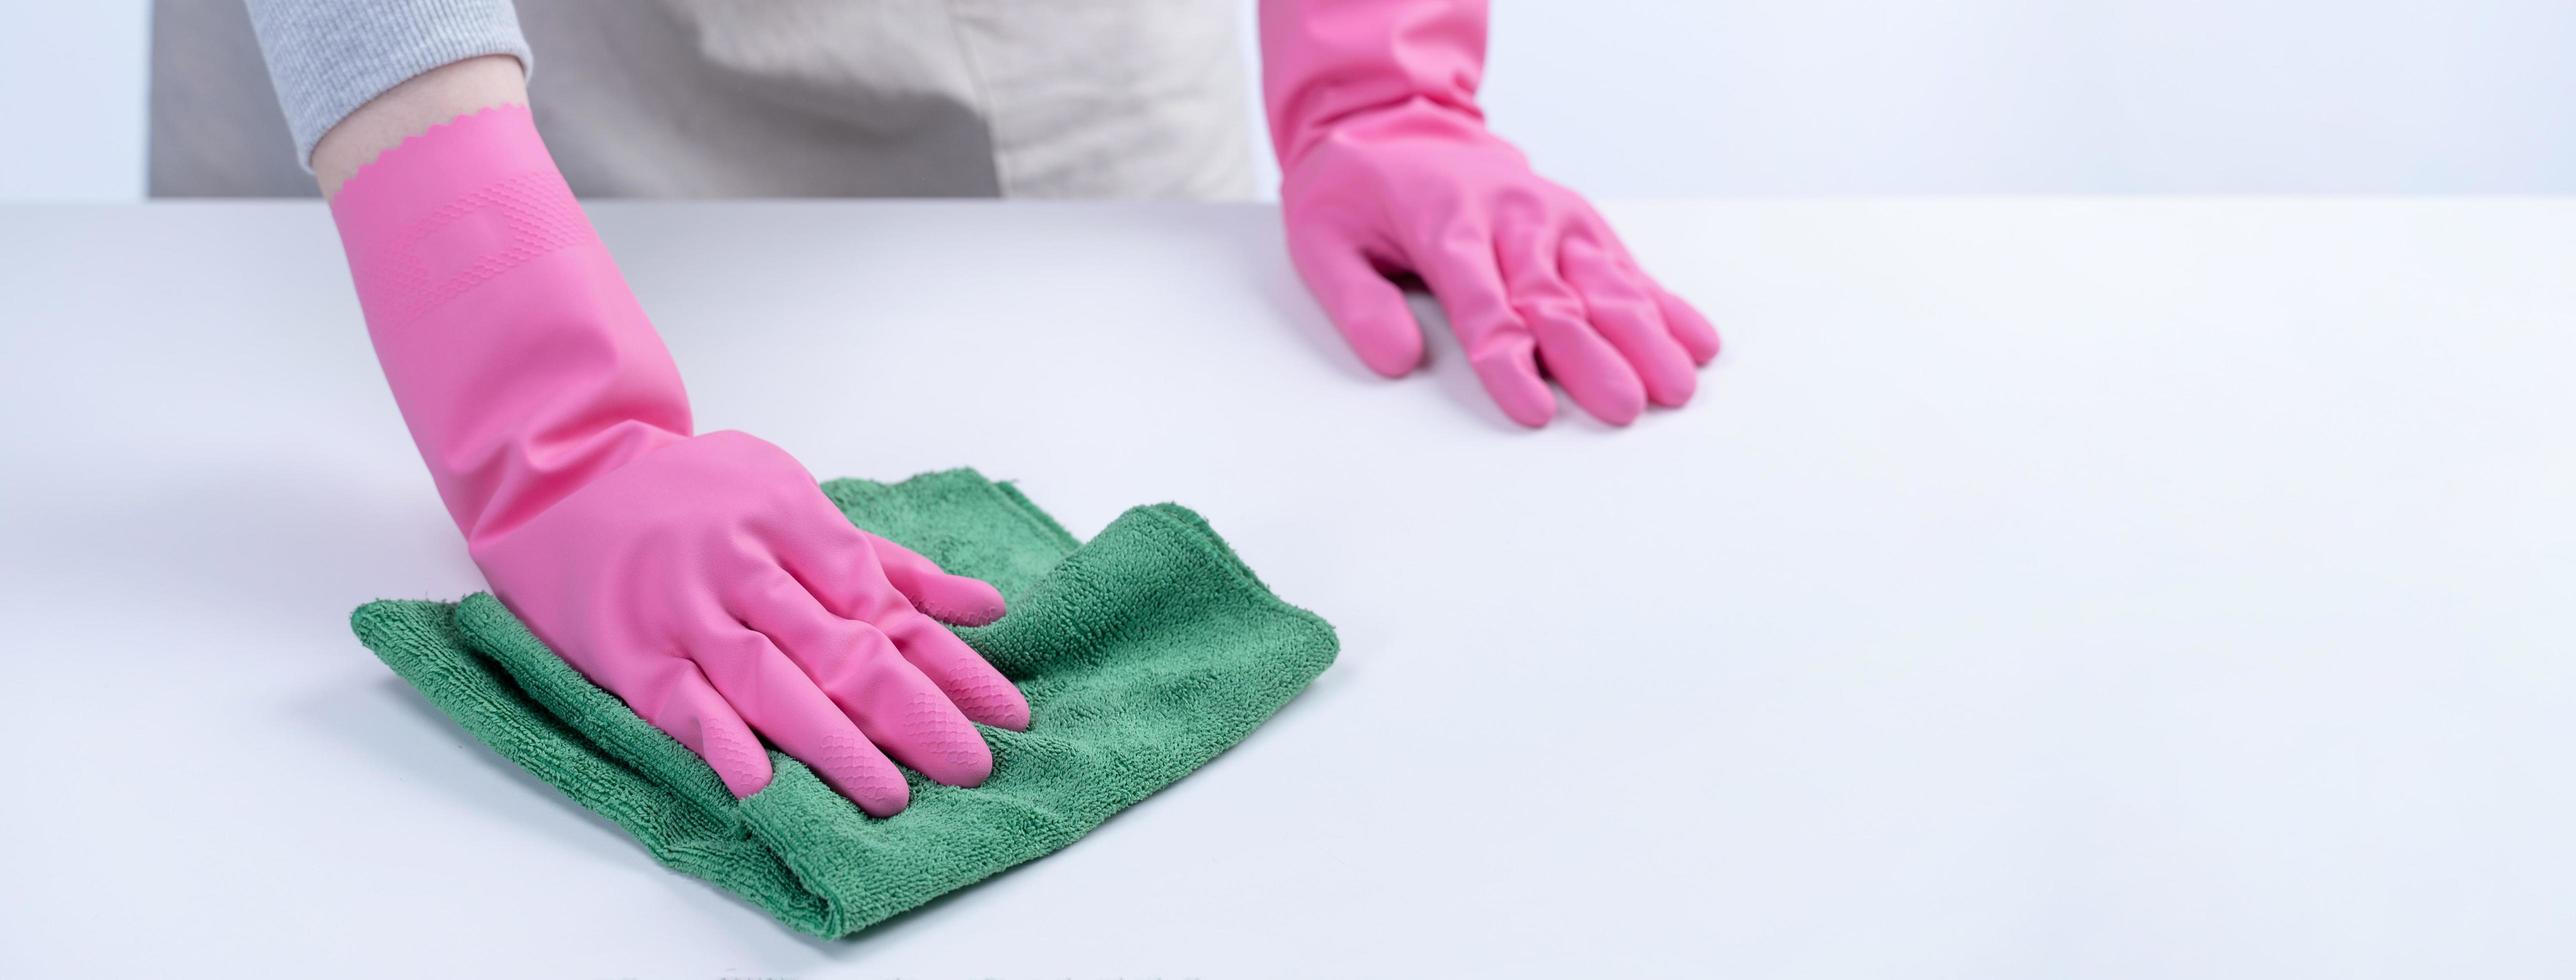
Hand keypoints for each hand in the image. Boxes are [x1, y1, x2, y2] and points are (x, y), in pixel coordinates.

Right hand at [472, 431, 1027, 816]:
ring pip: (770, 681)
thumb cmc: (696, 495)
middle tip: (969, 766)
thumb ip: (887, 563)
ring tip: (891, 795)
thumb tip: (985, 608)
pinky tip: (761, 783)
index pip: (887, 603)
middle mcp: (743, 565)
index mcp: (793, 520)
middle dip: (912, 713)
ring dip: (834, 743)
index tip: (1006, 713)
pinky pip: (681, 702)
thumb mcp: (793, 498)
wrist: (560, 475)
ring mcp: (684, 610)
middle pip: (839, 646)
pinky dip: (721, 741)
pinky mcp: (631, 653)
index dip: (951, 663)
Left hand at [1280, 106, 1720, 426]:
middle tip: (1625, 407)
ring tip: (1676, 385)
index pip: (1483, 303)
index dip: (1509, 359)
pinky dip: (1666, 304)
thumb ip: (1357, 302)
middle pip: (1557, 298)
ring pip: (1606, 282)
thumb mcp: (1323, 241)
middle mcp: (1512, 218)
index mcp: (1447, 224)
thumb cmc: (1360, 192)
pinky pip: (1628, 266)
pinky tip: (1697, 340)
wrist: (1397, 121)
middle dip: (1594, 356)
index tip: (1534, 408)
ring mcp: (1555, 218)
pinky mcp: (1582, 224)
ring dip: (1645, 335)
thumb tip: (1395, 359)